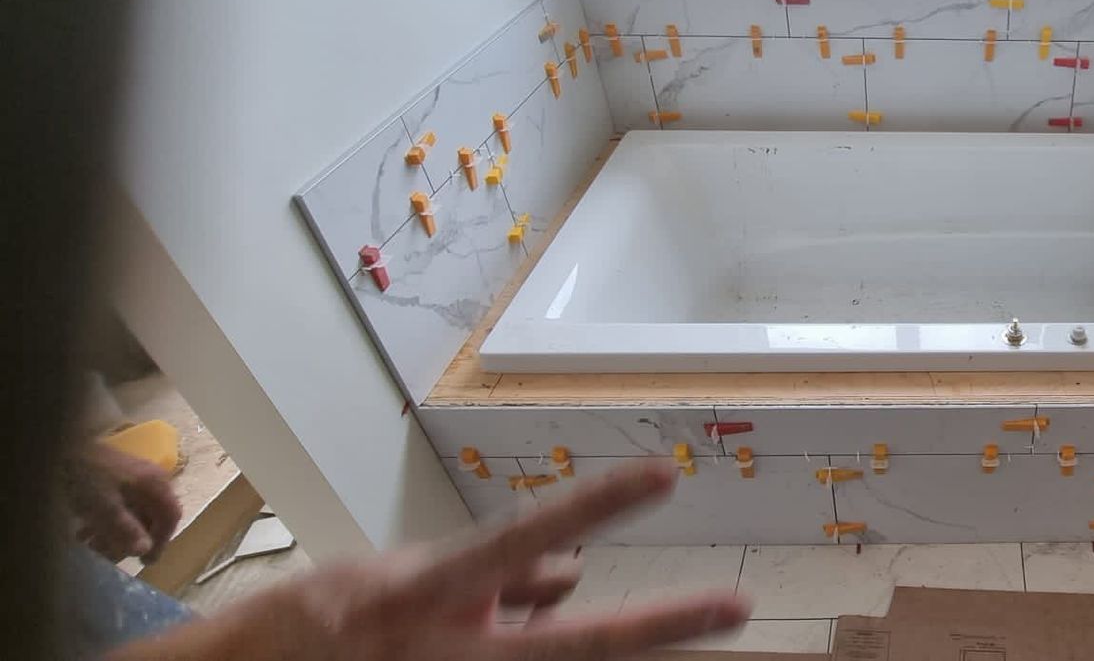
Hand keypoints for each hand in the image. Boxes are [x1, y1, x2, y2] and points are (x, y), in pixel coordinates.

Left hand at [70, 442, 181, 562]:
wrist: (59, 448)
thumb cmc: (87, 478)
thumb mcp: (105, 508)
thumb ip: (127, 530)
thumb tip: (146, 550)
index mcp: (155, 484)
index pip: (170, 516)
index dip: (161, 540)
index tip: (145, 561)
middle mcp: (150, 479)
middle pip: (150, 517)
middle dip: (130, 540)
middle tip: (110, 557)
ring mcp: (133, 477)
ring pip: (132, 512)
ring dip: (115, 533)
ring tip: (91, 547)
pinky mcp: (116, 476)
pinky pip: (120, 504)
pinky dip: (106, 521)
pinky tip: (84, 532)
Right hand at [109, 462, 749, 660]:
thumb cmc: (330, 623)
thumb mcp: (404, 578)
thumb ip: (495, 579)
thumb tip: (570, 576)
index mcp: (428, 597)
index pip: (524, 538)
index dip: (594, 506)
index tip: (662, 475)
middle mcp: (450, 650)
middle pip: (576, 644)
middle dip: (663, 625)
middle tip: (737, 604)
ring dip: (621, 644)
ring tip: (682, 618)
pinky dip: (538, 636)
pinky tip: (539, 616)